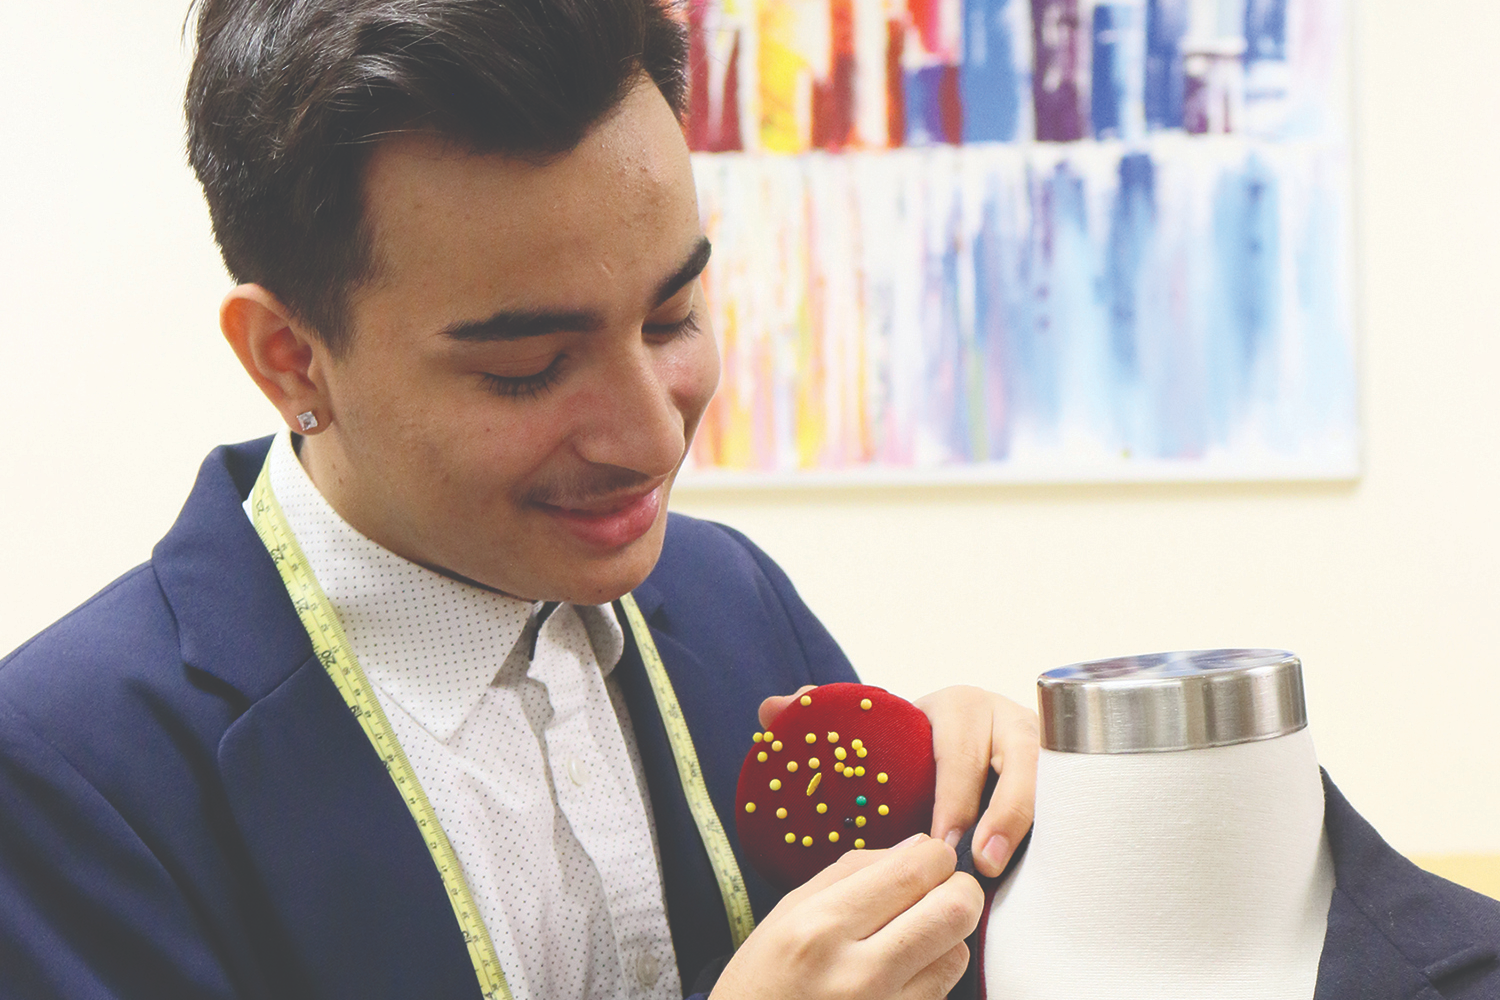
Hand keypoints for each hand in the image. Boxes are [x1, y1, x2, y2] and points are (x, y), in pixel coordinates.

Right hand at [709, 835, 981, 999]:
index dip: (936, 856)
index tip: (930, 859)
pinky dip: (933, 974)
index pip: (914, 870)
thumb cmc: (765, 978)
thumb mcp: (789, 911)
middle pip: (954, 910)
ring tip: (910, 940)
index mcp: (820, 926)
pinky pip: (944, 991)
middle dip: (959, 890)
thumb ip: (853, 870)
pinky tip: (901, 974)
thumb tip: (921, 844)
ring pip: (959, 953)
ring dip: (946, 938)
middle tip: (942, 890)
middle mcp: (857, 973)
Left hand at [759, 685, 1037, 877]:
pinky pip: (1072, 802)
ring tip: (1003, 868)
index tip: (940, 839)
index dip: (953, 794)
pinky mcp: (1063, 781)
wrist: (954, 752)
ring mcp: (1042, 751)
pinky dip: (1059, 831)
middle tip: (979, 860)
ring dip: (1032, 820)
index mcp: (959, 707)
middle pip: (1019, 758)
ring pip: (1054, 778)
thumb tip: (772, 708)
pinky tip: (1038, 871)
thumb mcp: (877, 732)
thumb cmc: (912, 749)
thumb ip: (824, 719)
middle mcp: (1006, 721)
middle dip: (1004, 808)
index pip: (960, 748)